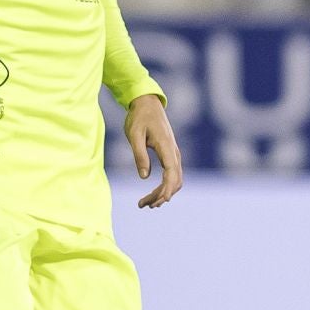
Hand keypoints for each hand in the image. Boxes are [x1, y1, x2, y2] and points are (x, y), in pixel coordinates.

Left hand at [124, 94, 182, 208]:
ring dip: (163, 193)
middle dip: (161, 195)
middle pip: (175, 180)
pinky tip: (154, 193)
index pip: (172, 173)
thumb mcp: (134, 135)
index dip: (167, 189)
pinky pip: (172, 175)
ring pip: (175, 180)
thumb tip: (144, 177)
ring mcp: (174, 154)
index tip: (160, 201)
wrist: (147, 103)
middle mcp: (174, 152)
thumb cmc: (139, 117)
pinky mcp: (170, 155)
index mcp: (166, 147)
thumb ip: (139, 155)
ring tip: (146, 204)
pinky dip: (165, 186)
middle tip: (143, 205)